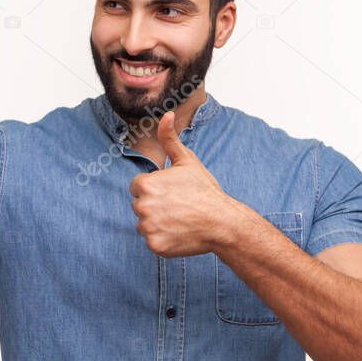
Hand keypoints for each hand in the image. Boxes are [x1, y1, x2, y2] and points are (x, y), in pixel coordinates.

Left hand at [129, 111, 235, 256]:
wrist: (222, 222)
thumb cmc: (205, 190)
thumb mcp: (187, 161)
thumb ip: (169, 138)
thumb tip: (166, 115)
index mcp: (146, 184)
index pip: (138, 187)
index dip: (156, 189)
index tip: (173, 192)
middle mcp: (143, 206)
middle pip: (139, 205)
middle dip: (155, 206)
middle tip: (178, 206)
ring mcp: (148, 228)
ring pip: (144, 224)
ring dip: (158, 223)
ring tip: (180, 219)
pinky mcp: (155, 245)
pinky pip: (153, 241)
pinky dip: (164, 239)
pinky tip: (180, 233)